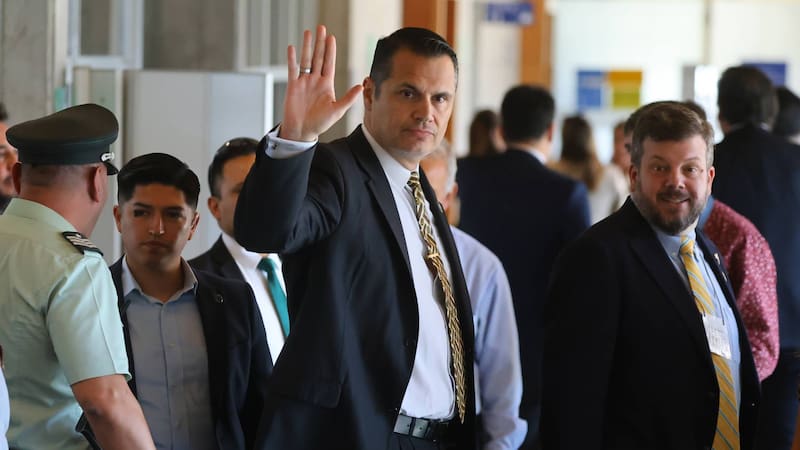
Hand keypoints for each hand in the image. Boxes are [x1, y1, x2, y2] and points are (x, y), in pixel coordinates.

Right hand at [279, 25, 362, 141]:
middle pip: (318, 57)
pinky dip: (292, 59)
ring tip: (308, 33)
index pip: (329, 63)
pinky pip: (292, 69)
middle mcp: (315, 80)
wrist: (302, 131)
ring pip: (306, 60)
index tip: (332, 38)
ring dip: (307, 46)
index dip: (331, 50)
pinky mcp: (293, 86)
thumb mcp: (337, 111)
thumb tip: (361, 87)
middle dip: (320, 43)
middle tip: (321, 28)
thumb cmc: (320, 123)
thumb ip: (348, 98)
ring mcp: (304, 82)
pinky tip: (292, 48)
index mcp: (327, 84)